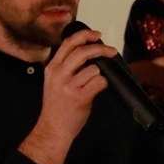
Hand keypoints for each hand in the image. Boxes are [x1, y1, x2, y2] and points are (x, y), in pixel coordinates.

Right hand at [20, 27, 115, 163]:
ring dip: (100, 74)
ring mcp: (68, 86)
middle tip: (111, 51)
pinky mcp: (79, 97)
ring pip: (94, 68)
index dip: (85, 35)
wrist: (53, 129)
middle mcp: (59, 74)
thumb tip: (87, 53)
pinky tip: (98, 90)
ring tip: (95, 83)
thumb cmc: (56, 106)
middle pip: (83, 51)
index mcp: (52, 68)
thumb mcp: (54, 81)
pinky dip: (103, 84)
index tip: (97, 35)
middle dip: (101, 48)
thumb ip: (65, 67)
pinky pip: (99, 82)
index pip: (69, 43)